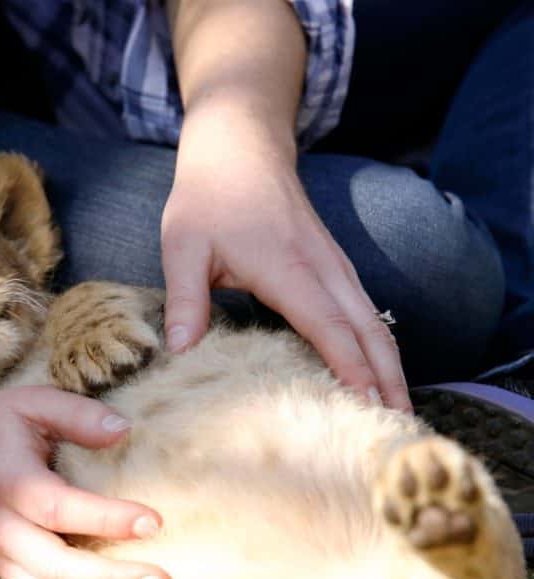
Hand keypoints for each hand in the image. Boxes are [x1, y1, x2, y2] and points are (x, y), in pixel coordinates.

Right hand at [0, 385, 172, 578]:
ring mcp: (0, 556)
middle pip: (55, 568)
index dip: (106, 519)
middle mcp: (0, 527)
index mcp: (7, 480)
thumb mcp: (35, 403)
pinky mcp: (7, 573)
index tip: (154, 522)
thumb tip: (123, 430)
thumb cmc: (2, 425)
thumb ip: (78, 414)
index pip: (57, 508)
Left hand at [160, 124, 410, 411]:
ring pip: (375, 322)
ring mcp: (334, 265)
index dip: (350, 369)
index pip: (329, 327)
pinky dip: (378, 345)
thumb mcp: (182, 247)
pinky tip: (377, 374)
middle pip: (370, 331)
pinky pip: (365, 311)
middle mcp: (323, 268)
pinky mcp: (333, 265)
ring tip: (396, 414)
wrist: (239, 148)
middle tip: (398, 429)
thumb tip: (180, 352)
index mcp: (288, 268)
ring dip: (390, 366)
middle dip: (388, 380)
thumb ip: (184, 301)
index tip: (366, 407)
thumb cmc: (207, 199)